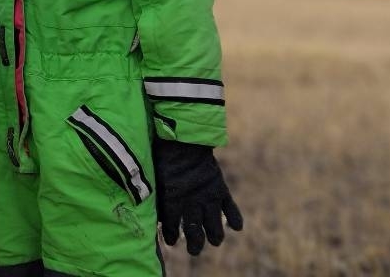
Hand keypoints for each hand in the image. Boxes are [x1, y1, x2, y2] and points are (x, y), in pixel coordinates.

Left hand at [154, 139, 242, 255]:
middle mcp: (191, 203)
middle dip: (195, 244)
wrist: (184, 137)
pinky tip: (237, 227)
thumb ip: (156, 195)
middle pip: (195, 232)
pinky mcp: (221, 189)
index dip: (171, 236)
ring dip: (215, 236)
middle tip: (193, 250)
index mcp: (172, 201)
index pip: (172, 227)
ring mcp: (208, 197)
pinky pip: (231, 208)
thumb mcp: (155, 176)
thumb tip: (152, 211)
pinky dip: (236, 219)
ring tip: (215, 240)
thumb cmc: (164, 154)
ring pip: (214, 226)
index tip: (171, 241)